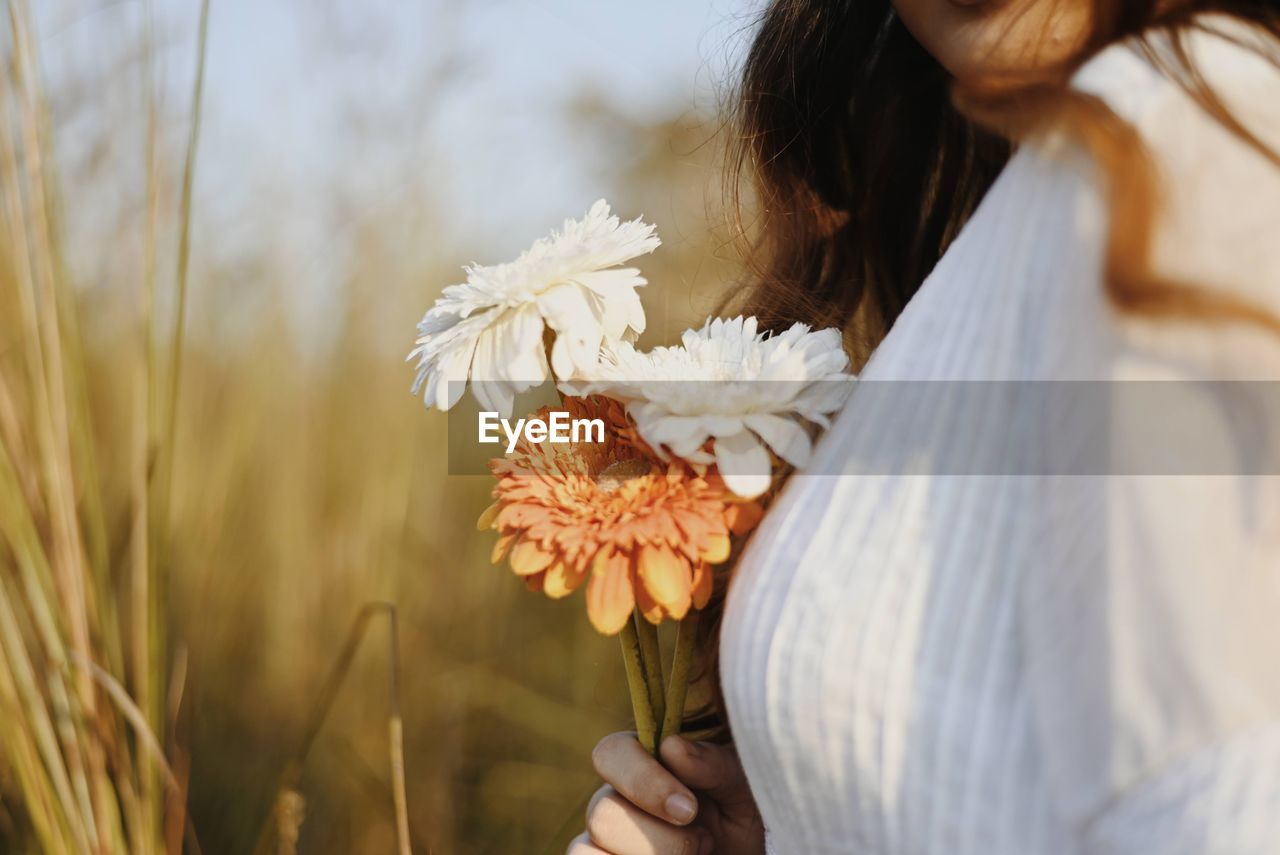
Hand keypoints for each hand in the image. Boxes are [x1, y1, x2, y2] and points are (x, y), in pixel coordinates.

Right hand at [567, 732, 764, 854]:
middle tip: (704, 843)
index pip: (611, 753)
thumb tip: (672, 746)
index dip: (643, 781)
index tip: (688, 810)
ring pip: (586, 850)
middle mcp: (617, 799)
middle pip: (601, 813)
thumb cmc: (743, 817)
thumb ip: (713, 764)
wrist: (747, 852)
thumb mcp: (742, 788)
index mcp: (644, 762)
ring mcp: (606, 839)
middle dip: (657, 838)